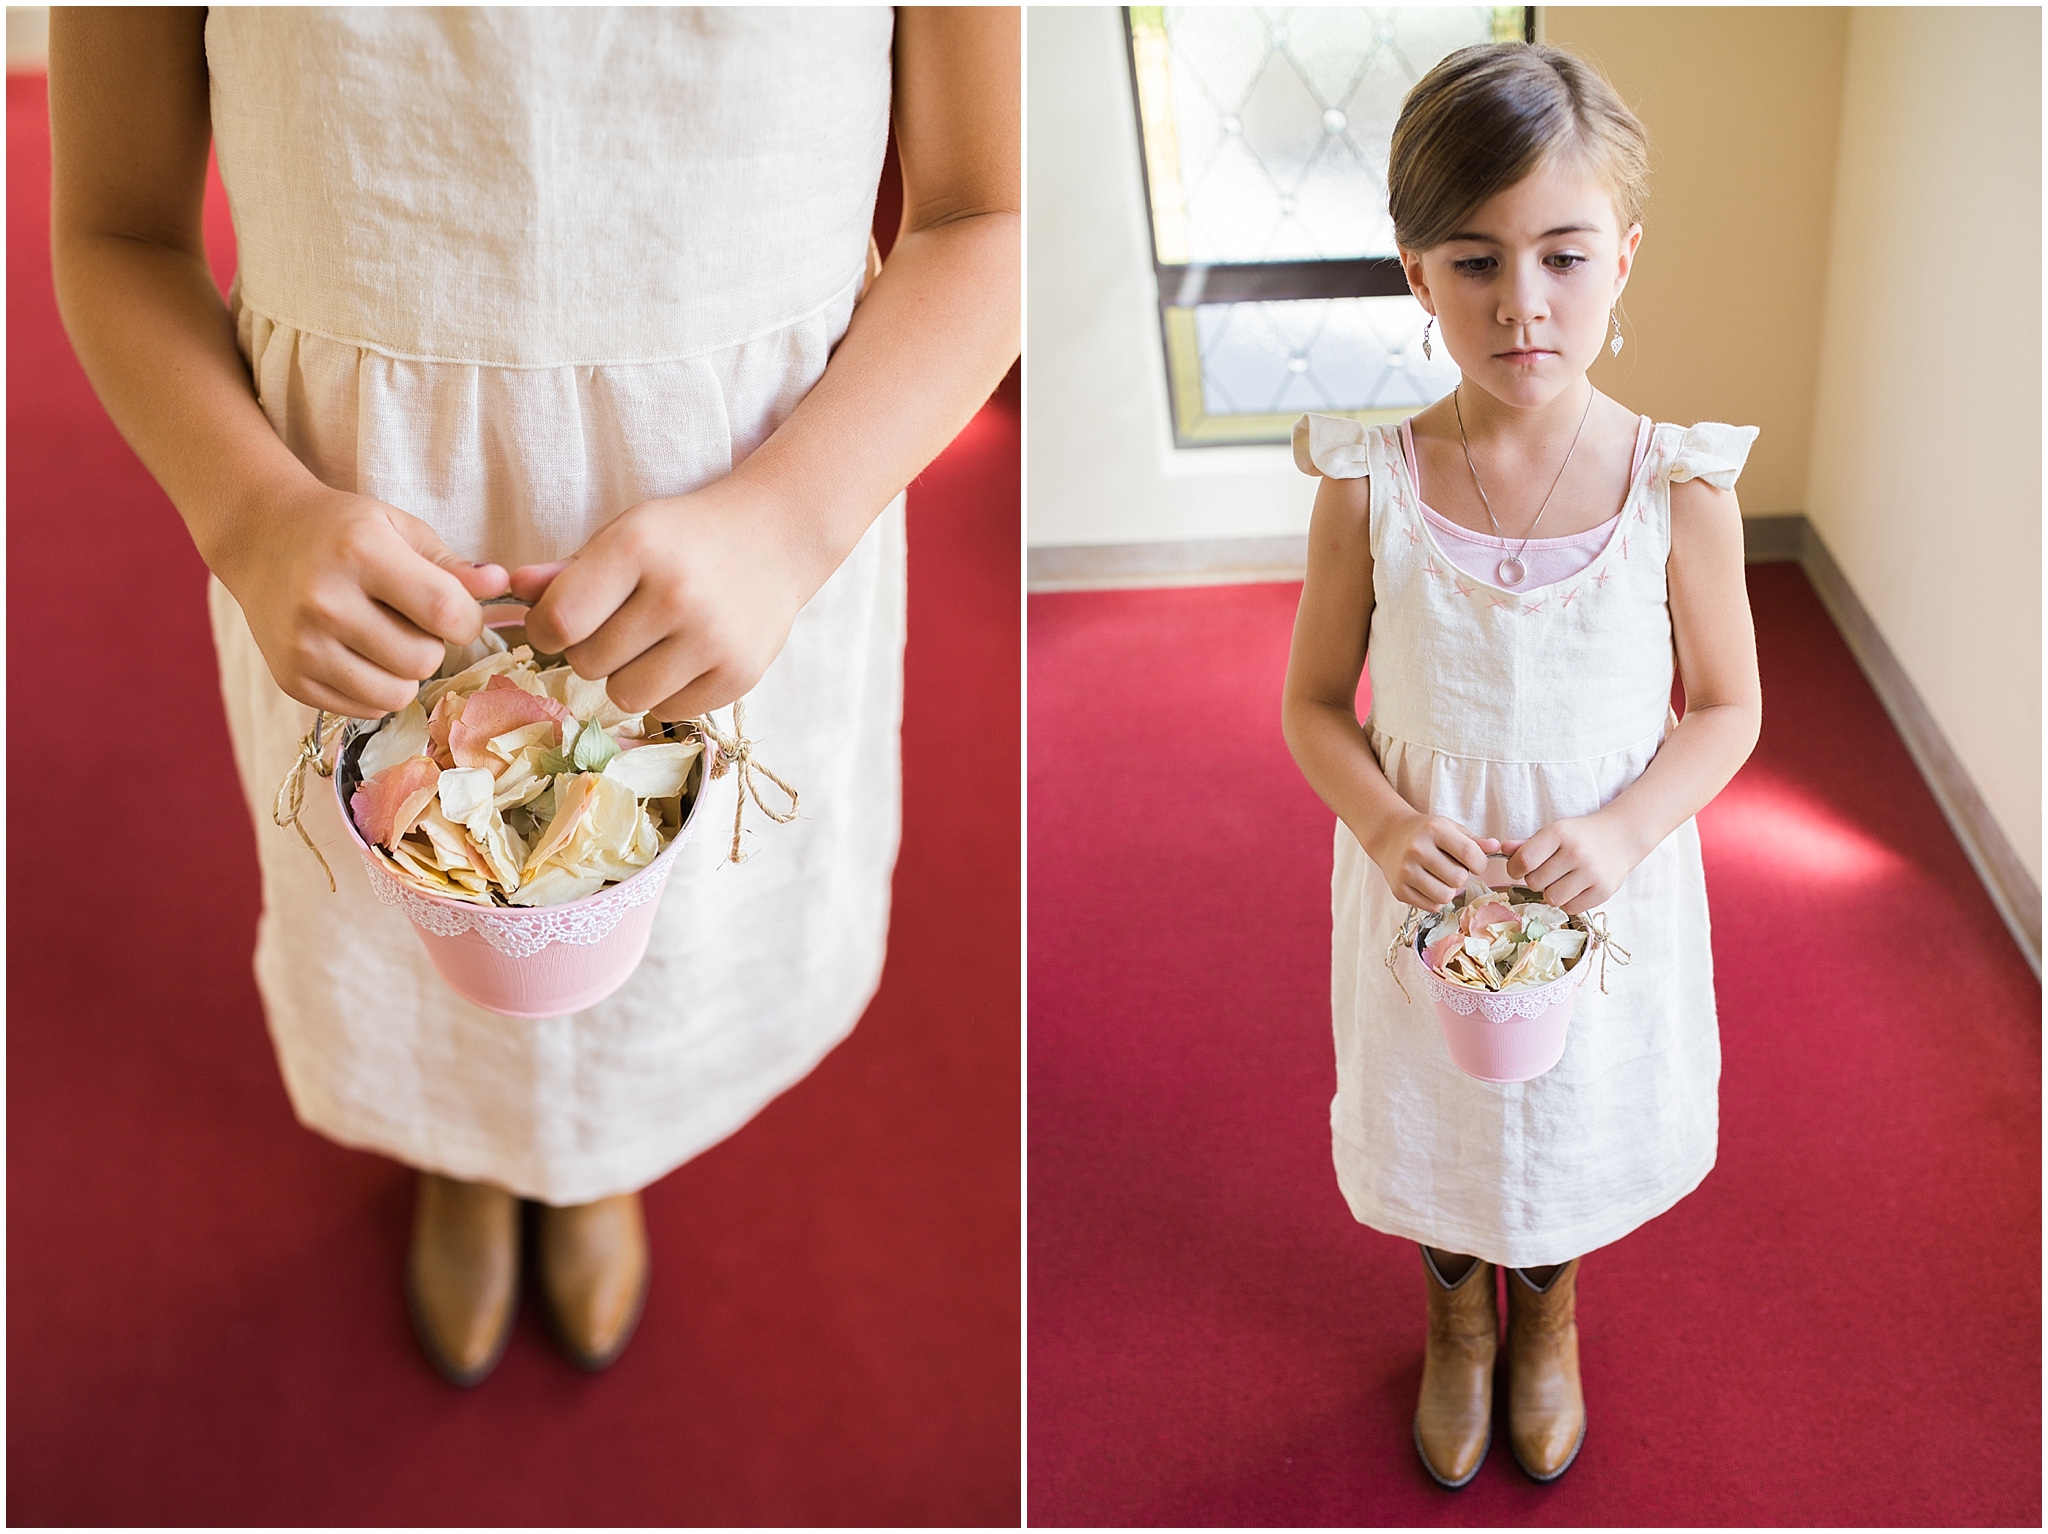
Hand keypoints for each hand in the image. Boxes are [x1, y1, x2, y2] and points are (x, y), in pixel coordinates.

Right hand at [209, 483, 507, 717]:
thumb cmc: (342, 530)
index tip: (455, 610)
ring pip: (397, 695)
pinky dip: (375, 689)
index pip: (446, 612)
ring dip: (405, 672)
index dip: (467, 620)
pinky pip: (366, 709)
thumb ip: (452, 563)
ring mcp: (302, 646)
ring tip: (386, 638)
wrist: (259, 538)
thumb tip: (500, 583)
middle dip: (432, 644)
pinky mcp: (291, 680)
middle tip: (409, 620)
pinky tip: (358, 653)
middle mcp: (325, 602)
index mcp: (360, 553)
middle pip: (424, 660)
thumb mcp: (399, 529)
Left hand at [509, 478, 815, 721]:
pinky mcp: (738, 675)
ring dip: (626, 677)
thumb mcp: (626, 534)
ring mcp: (712, 639)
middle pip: (587, 664)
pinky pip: (668, 711)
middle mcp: (676, 595)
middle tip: (618, 628)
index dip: (546, 630)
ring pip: (625, 696)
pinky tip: (682, 659)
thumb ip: (567, 569)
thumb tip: (514, 590)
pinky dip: (666, 693)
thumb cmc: (686, 537)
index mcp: (638, 548)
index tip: (560, 624)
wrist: (775, 538)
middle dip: (591, 651)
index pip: (559, 621)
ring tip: (649, 647)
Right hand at [1366, 811, 1502, 909]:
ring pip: (1445, 896)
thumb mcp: (1450, 828)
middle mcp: (1417, 849)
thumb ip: (1474, 840)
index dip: (1480, 864)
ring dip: (1449, 890)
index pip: (1470, 855)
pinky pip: (1432, 906)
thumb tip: (1497, 847)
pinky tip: (1429, 885)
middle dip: (1461, 876)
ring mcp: (1406, 871)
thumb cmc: (1425, 832)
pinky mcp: (1399, 890)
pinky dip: (1435, 899)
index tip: (1475, 864)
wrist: (1389, 835)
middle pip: (1459, 879)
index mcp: (1434, 830)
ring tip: (1441, 878)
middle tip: (1451, 868)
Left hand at [1501, 812, 1642, 913]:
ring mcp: (1591, 873)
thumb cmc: (1579, 836)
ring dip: (1551, 893)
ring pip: (1551, 898)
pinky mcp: (1603, 891)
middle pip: (1534, 882)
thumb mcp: (1554, 832)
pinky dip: (1568, 902)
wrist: (1621, 837)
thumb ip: (1527, 845)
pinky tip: (1575, 889)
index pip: (1523, 861)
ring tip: (1561, 881)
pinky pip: (1570, 909)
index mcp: (1559, 833)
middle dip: (1536, 880)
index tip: (1520, 868)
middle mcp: (1576, 852)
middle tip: (1548, 872)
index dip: (1515, 868)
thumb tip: (1502, 850)